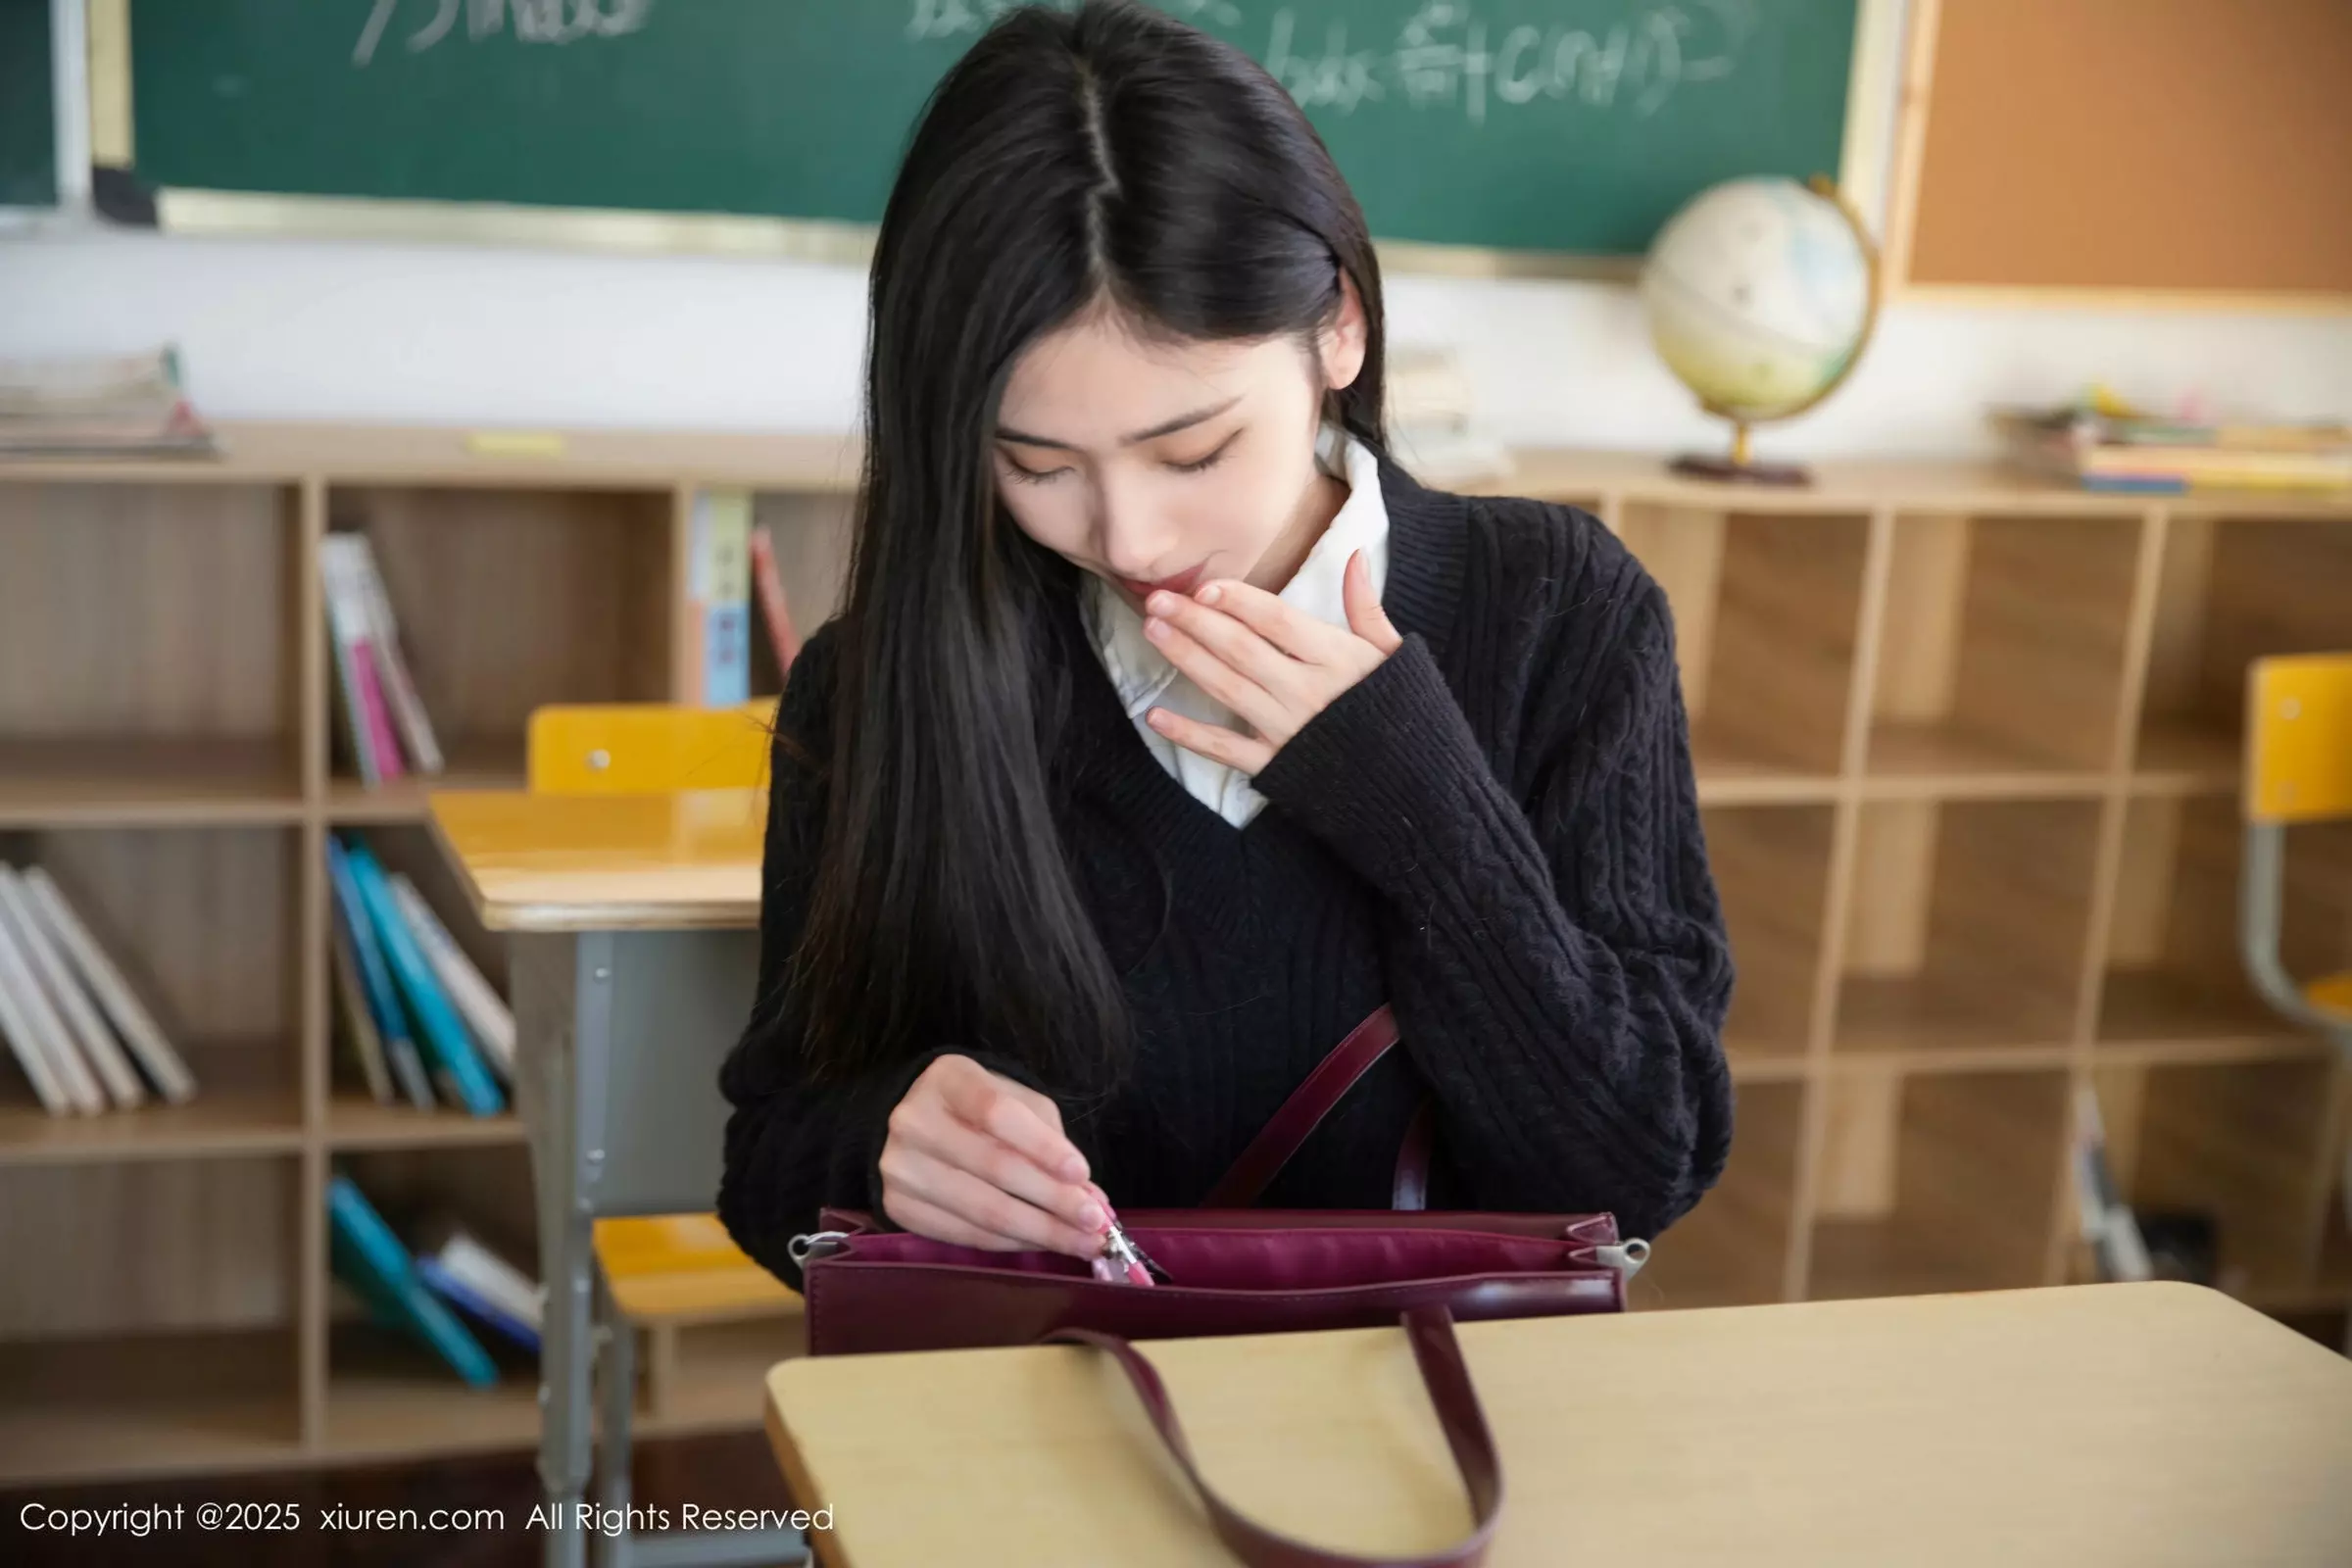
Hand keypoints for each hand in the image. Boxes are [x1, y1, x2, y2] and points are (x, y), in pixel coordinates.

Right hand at [878, 1054, 1109, 1257]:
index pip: (997, 1113)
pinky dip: (1011, 1244)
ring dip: (1040, 1231)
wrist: (911, 1124)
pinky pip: (965, 1234)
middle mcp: (914, 1122)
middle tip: (1096, 1223)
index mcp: (948, 1080)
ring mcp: (901, 1168)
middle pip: (994, 1167)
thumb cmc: (975, 1109)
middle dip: (1053, 1200)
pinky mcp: (899, 1208)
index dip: (1043, 1146)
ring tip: (1081, 1243)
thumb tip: (1087, 1195)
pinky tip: (1042, 1244)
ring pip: (982, 1210)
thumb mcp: (1013, 1100)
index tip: (1081, 1174)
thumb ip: (1049, 1138)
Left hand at [1140, 549, 1402, 774]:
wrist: (1416, 789)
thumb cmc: (1406, 715)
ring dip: (1185, 658)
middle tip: (1158, 600)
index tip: (1205, 586)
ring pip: (1226, 687)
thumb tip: (1356, 556)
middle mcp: (1307, 691)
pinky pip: (1225, 749)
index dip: (1237, 600)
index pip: (1276, 620)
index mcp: (1337, 658)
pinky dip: (1189, 734)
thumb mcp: (1394, 655)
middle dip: (1195, 621)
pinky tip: (1155, 716)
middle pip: (1240, 648)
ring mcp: (1288, 730)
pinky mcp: (1276, 766)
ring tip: (1153, 632)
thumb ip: (1367, 607)